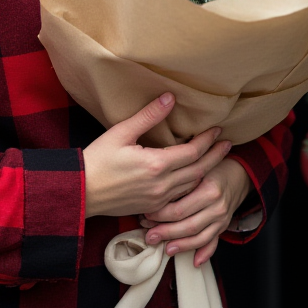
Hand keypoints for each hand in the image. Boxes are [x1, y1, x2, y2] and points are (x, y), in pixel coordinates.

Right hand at [82, 92, 232, 219]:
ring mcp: (157, 200)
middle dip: (214, 156)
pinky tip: (193, 181)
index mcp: (156, 165)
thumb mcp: (121, 132)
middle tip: (228, 145)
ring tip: (214, 160)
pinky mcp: (151, 208)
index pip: (192, 152)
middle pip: (198, 171)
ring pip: (190, 186)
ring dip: (205, 172)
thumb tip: (169, 98)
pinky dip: (190, 187)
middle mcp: (161, 185)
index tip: (218, 130)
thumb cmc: (97, 160)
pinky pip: (179, 199)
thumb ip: (148, 116)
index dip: (207, 141)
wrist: (80, 192)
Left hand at [139, 158, 251, 266]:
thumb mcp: (195, 168)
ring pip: (200, 237)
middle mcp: (217, 206)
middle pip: (188, 225)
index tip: (146, 215)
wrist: (237, 173)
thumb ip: (179, 182)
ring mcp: (222, 219)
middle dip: (166, 233)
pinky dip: (205, 253)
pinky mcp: (224, 226)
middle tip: (148, 236)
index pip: (180, 209)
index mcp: (208, 190)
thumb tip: (152, 195)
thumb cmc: (210, 168)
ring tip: (165, 249)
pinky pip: (214, 242)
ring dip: (181, 245)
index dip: (160, 215)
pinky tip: (194, 262)